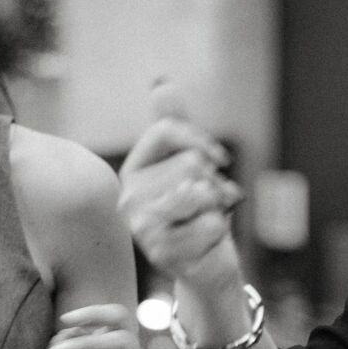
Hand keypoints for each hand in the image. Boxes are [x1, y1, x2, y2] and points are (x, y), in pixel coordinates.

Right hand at [117, 78, 243, 281]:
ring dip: (218, 206)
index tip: (218, 160)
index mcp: (131, 171)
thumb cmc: (197, 212)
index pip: (166, 130)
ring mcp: (142, 228)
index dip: (202, 141)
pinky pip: (212, 224)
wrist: (204, 264)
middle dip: (214, 182)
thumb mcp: (188, 163)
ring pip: (201, 192)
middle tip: (211, 203)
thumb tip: (162, 83)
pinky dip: (219, 234)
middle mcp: (128, 199)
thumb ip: (175, 125)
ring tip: (207, 220)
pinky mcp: (162, 254)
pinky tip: (205, 244)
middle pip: (189, 163)